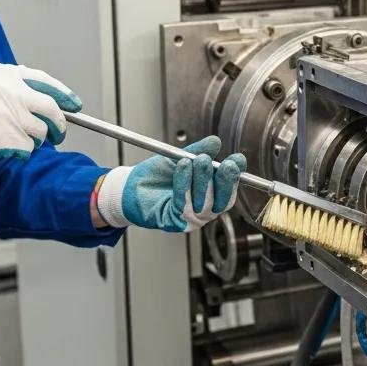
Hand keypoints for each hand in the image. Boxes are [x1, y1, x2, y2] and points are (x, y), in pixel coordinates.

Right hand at [0, 62, 81, 184]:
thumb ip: (7, 86)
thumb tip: (39, 97)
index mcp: (1, 74)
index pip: (44, 82)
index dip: (63, 95)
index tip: (74, 104)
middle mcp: (8, 91)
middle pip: (50, 109)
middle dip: (59, 124)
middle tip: (58, 134)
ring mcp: (8, 115)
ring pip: (40, 132)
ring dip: (33, 141)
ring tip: (10, 139)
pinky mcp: (7, 138)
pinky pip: (26, 149)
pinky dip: (19, 153)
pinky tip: (0, 148)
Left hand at [96, 136, 245, 232]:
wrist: (130, 187)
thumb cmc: (155, 176)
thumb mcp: (179, 158)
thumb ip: (197, 151)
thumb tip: (215, 142)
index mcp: (209, 193)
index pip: (230, 188)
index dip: (237, 175)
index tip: (237, 159)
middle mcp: (204, 208)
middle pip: (224, 199)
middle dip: (225, 179)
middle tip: (223, 163)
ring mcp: (191, 218)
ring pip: (205, 202)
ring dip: (201, 178)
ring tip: (192, 160)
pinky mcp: (176, 223)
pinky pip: (185, 205)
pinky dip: (184, 184)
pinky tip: (181, 168)